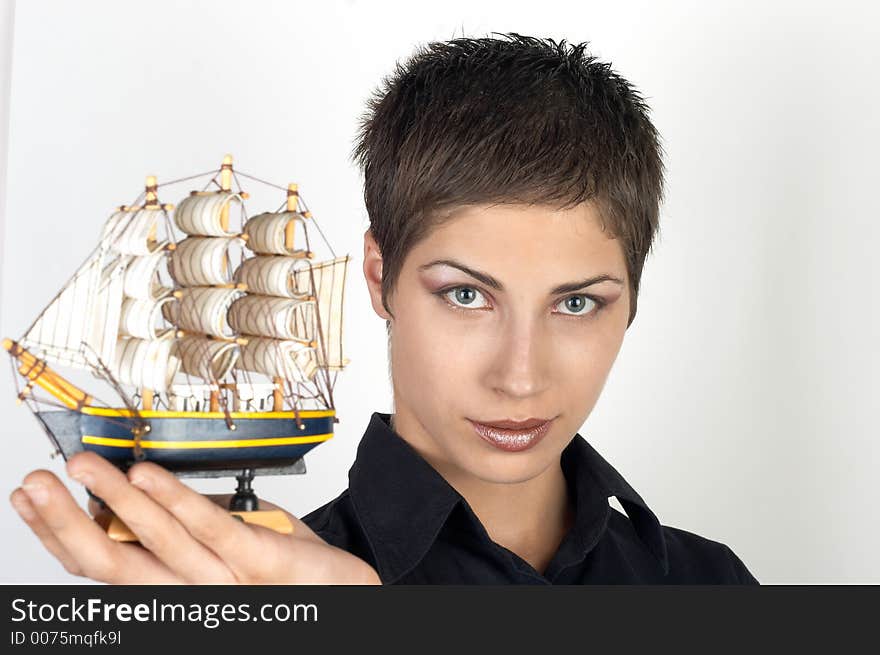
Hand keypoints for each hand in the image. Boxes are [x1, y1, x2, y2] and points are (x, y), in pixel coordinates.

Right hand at [9, 452, 380, 584]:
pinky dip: (174, 503)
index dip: (60, 535)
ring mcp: (225, 583)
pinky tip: (146, 477)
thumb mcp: (221, 545)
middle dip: (67, 524)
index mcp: (177, 589)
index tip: (30, 499)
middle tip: (36, 484)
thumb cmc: (281, 566)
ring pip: (155, 548)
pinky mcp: (259, 563)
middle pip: (113, 566)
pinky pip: (210, 532)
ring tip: (84, 469)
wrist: (344, 590)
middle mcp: (191, 595)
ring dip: (114, 504)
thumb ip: (182, 526)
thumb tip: (133, 492)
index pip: (104, 568)